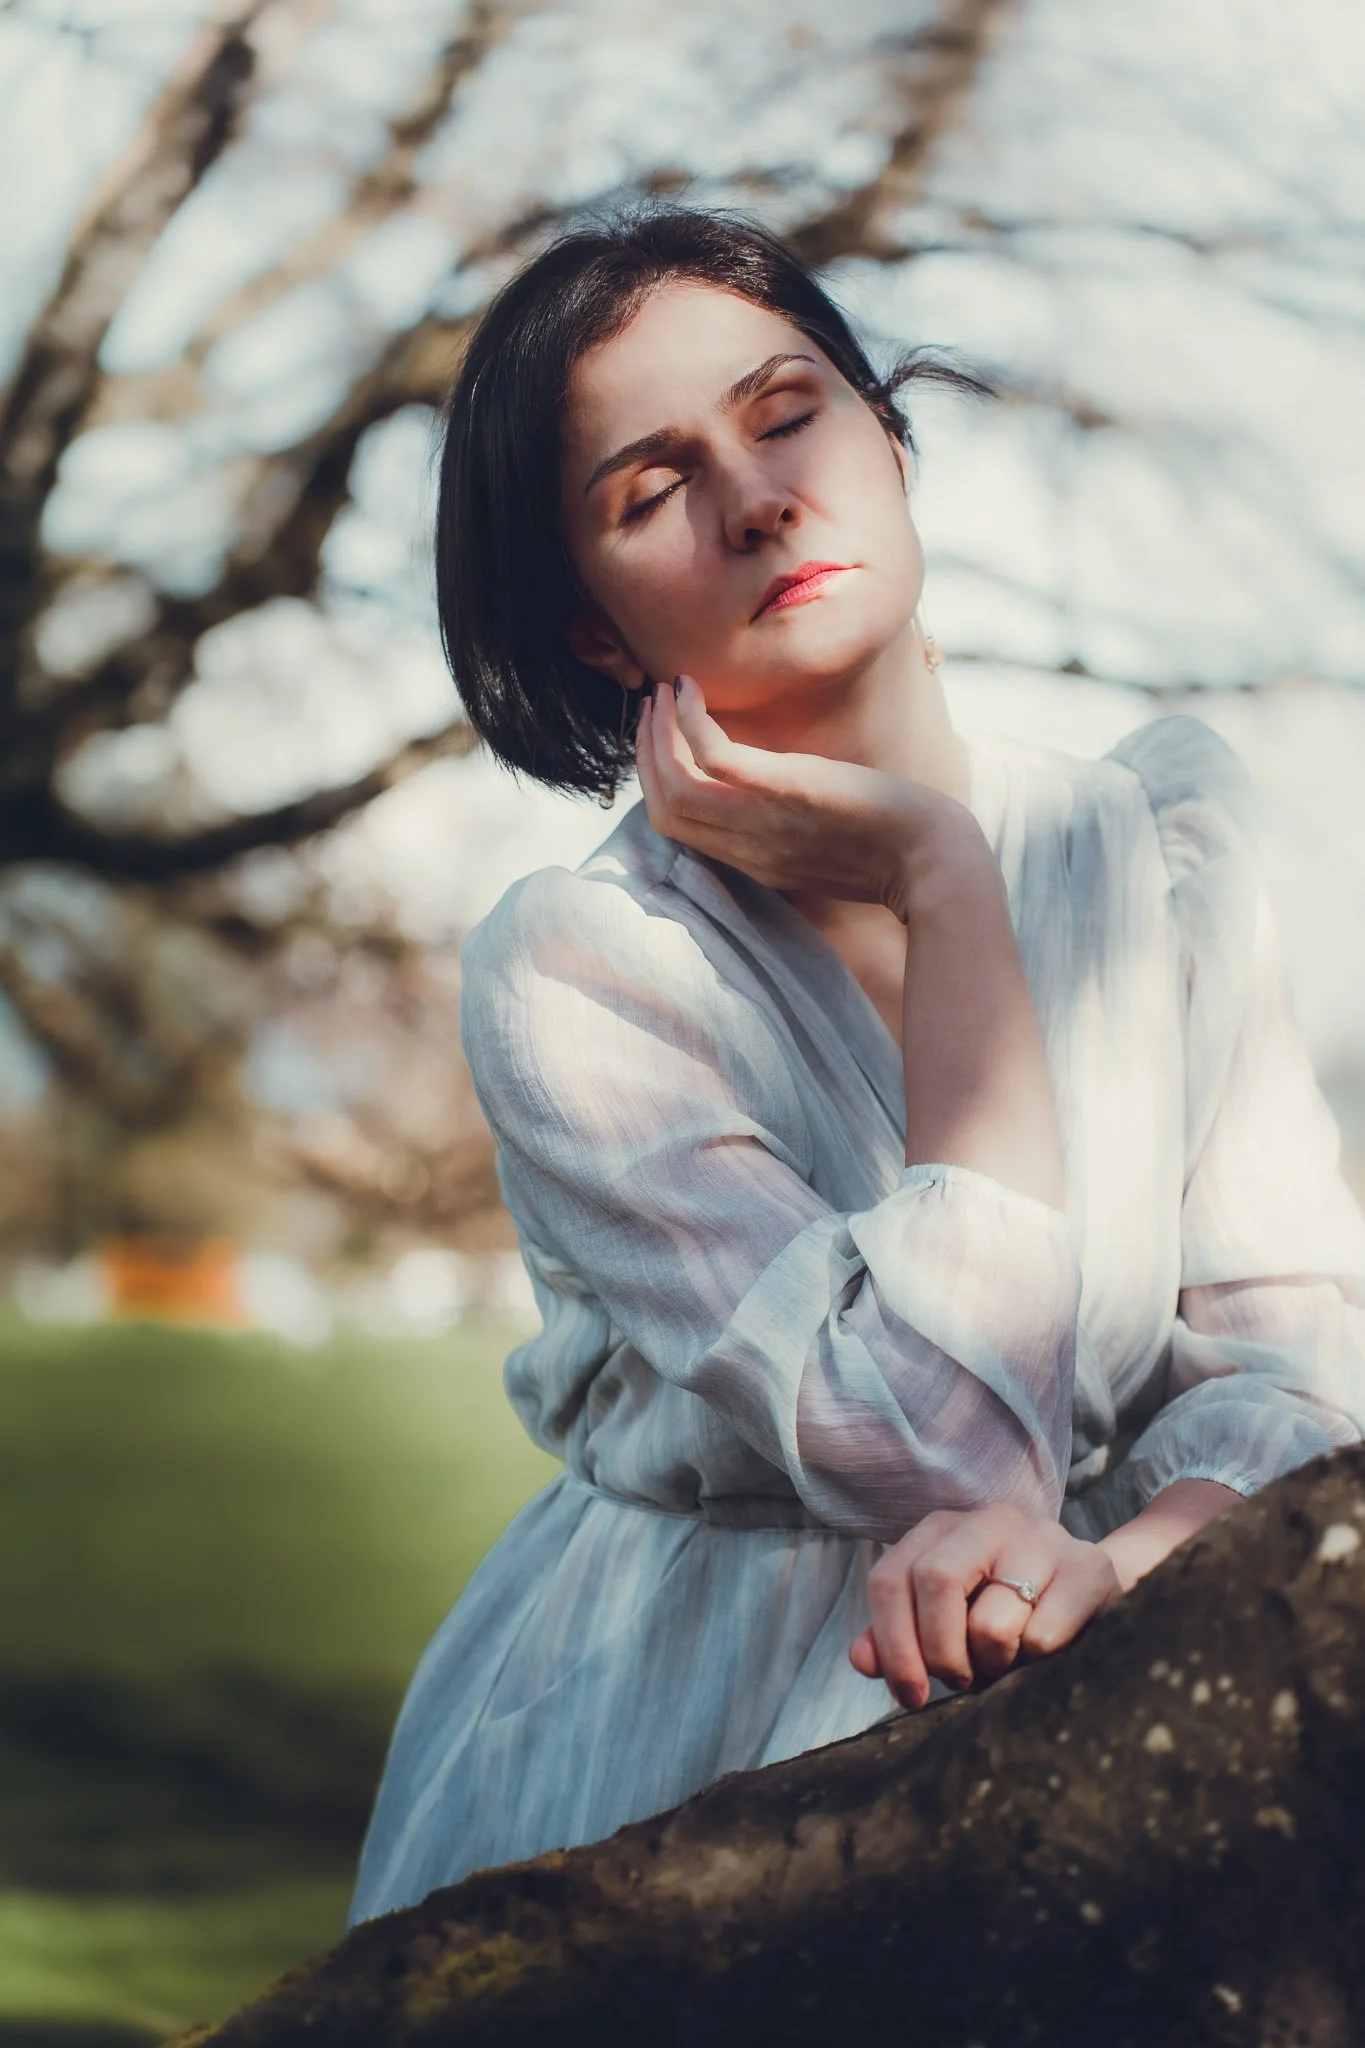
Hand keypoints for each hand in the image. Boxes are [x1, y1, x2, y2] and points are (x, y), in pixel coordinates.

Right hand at [634, 673, 977, 921]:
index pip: (677, 828)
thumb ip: (793, 826)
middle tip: (651, 709)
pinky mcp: (782, 788)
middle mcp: (746, 846)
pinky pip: (711, 756)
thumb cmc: (897, 850)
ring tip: (663, 693)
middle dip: (645, 753)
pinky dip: (688, 720)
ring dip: (656, 733)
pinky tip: (690, 689)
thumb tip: (784, 790)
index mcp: (755, 861)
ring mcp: (760, 820)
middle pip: (662, 807)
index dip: (656, 781)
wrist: (932, 861)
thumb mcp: (830, 845)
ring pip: (673, 783)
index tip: (662, 741)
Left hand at [848, 1501, 1122, 1708]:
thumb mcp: (947, 1621)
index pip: (889, 1578)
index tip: (910, 1694)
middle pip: (935, 1580)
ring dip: (994, 1662)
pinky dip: (1037, 1662)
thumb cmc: (1007, 1614)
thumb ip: (899, 1637)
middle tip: (963, 1678)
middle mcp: (989, 1520)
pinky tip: (1046, 1651)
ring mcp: (1042, 1538)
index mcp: (943, 1528)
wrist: (1095, 1594)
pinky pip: (1043, 1637)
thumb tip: (862, 1659)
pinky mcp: (1089, 1569)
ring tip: (1008, 1659)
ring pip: (990, 1621)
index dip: (892, 1644)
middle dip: (941, 1652)